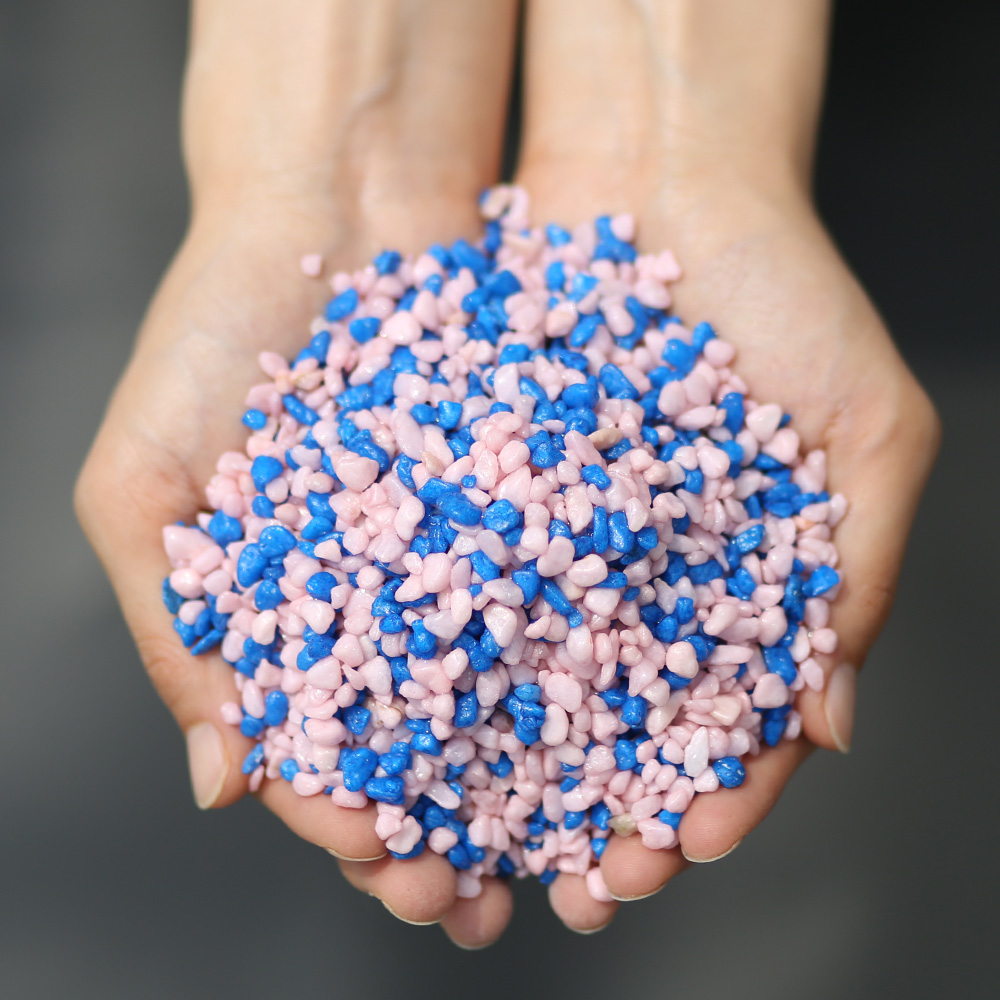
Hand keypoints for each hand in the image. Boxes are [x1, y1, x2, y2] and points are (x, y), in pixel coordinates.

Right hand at [76, 0, 519, 949]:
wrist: (331, 200)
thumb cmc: (211, 335)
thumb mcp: (143, 484)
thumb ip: (174, 632)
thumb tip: (222, 779)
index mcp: (297, 623)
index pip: (329, 760)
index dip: (360, 826)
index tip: (399, 875)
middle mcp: (397, 604)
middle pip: (434, 748)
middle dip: (465, 829)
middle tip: (497, 899)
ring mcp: (478, 553)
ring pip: (522, 688)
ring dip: (551, 774)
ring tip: (584, 842)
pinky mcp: (546, 496)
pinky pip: (585, 587)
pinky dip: (611, 650)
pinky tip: (643, 710)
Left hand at [513, 0, 940, 930]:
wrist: (664, 172)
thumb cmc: (791, 292)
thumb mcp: (867, 428)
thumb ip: (855, 572)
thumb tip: (833, 720)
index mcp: (730, 589)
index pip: (717, 726)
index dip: (702, 800)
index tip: (676, 857)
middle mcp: (631, 578)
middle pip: (606, 724)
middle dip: (586, 813)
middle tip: (568, 890)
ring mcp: (547, 535)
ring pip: (511, 673)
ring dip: (493, 766)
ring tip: (468, 842)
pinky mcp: (474, 482)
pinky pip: (442, 574)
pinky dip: (420, 644)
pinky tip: (399, 709)